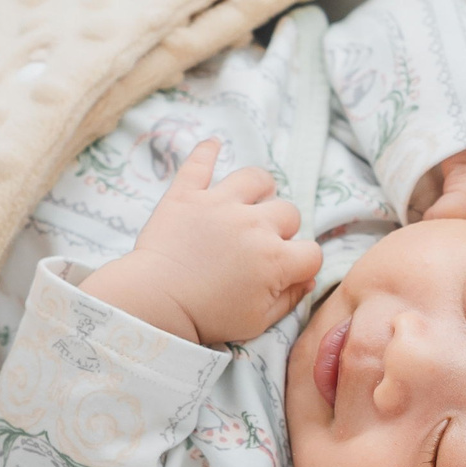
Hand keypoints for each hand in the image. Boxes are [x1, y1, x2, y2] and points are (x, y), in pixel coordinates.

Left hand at [82, 138, 322, 346]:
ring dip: (259, 188)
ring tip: (251, 200)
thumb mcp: (258, 322)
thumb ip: (288, 300)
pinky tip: (213, 144)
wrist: (155, 304)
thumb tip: (307, 279)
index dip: (303, 263)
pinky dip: (206, 151)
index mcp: (275, 259)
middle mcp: (254, 224)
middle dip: (281, 229)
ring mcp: (219, 204)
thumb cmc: (206, 317)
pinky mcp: (186, 194)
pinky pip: (199, 163)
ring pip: (255, 178)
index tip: (288, 270)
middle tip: (260, 245)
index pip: (310, 252)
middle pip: (288, 212)